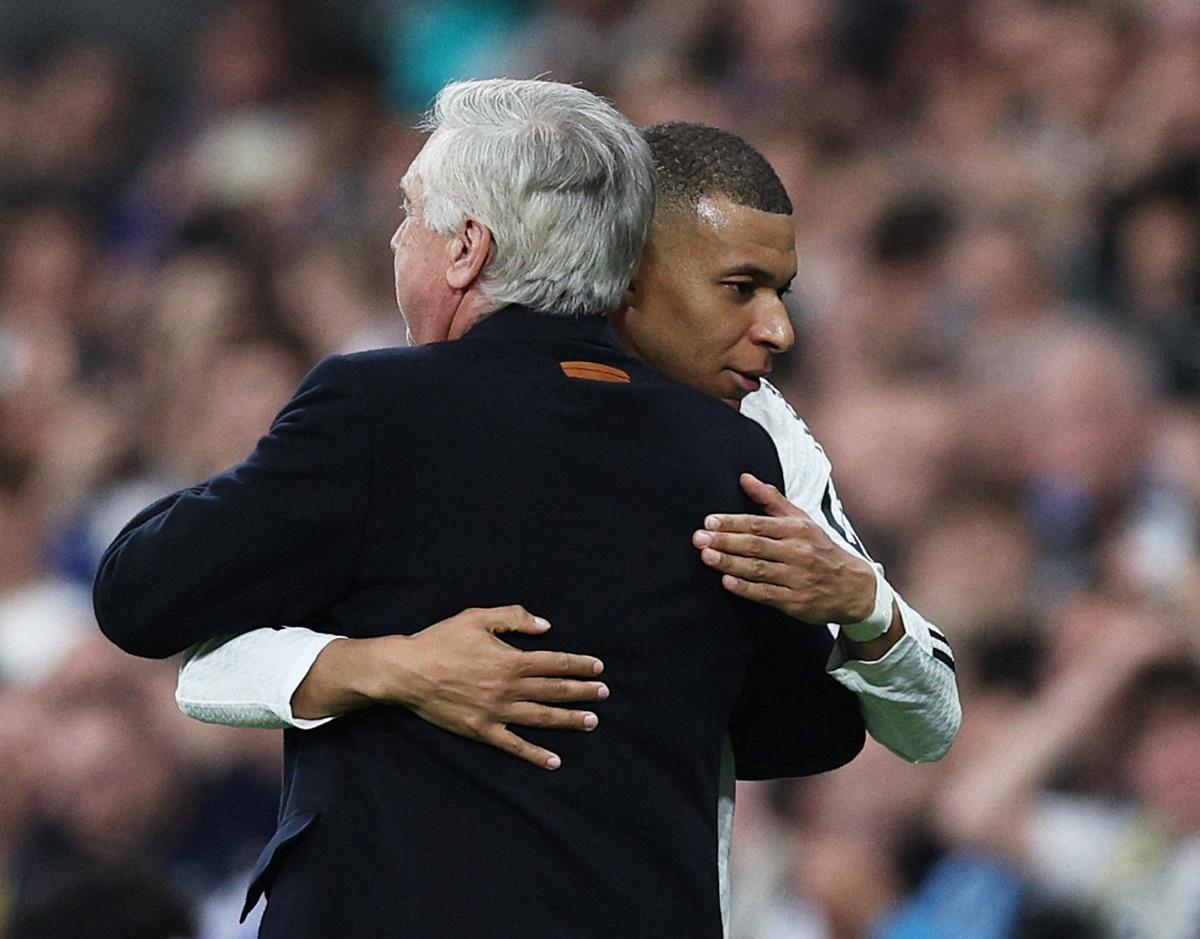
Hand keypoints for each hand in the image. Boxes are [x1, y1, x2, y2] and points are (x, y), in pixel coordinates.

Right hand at [296, 606, 608, 771]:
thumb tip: (545, 626)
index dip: (579, 665)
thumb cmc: (441, 640)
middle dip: (582, 692)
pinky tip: (554, 760)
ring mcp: (496, 712)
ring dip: (569, 720)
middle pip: (554, 690)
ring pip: (541, 717)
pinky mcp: (482, 730)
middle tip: (604, 694)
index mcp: (510, 659)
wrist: (407, 671)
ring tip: (591, 722)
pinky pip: (514, 745)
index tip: (598, 668)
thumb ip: (514, 618)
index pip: (555, 662)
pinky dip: (535, 754)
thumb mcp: (477, 617)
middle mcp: (508, 687)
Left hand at [692, 474, 876, 623]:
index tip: (709, 521)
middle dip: (725, 541)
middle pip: (756, 545)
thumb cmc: (820, 549)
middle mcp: (798, 552)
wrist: (853, 587)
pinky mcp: (795, 601)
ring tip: (706, 557)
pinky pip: (766, 593)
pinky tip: (727, 582)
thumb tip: (744, 478)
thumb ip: (770, 499)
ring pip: (758, 569)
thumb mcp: (801, 520)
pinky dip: (746, 588)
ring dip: (730, 563)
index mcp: (797, 529)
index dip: (732, 523)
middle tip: (699, 538)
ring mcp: (797, 577)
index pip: (759, 524)